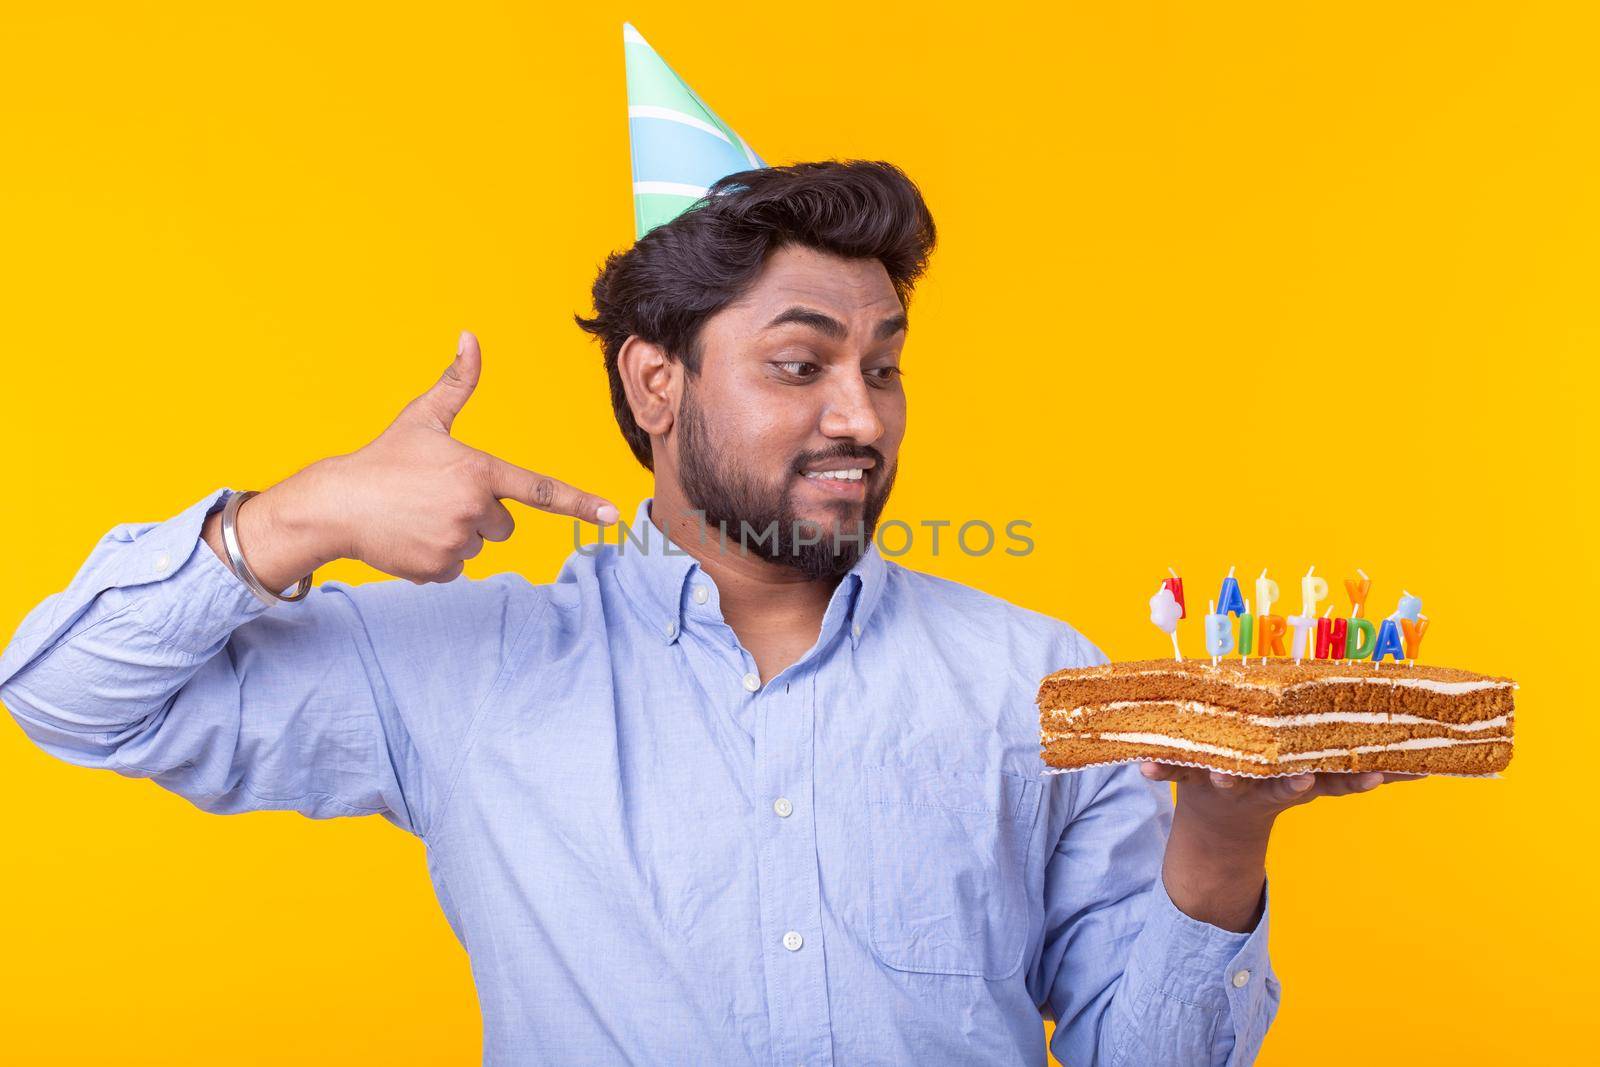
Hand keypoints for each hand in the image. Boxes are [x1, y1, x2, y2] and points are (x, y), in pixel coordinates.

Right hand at [213, 331, 619, 587]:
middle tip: (436, 497)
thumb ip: (456, 382)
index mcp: (479, 471)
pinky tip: (411, 536)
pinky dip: (438, 555)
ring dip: (458, 533)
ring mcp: (457, 541)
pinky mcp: (440, 568)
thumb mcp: (422, 417)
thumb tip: (470, 336)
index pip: (540, 489)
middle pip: (506, 521)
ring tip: (419, 516)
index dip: (580, 503)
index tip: (613, 516)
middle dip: (480, 512)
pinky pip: (457, 565)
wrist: (335, 506)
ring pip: (480, 543)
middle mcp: (474, 509)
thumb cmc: (382, 459)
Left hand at [1139, 763, 1425, 832]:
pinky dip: (1159, 769)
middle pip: (1284, 782)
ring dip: (1221, 774)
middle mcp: (1268, 784)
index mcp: (1302, 782)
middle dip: (1291, 781)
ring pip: (1229, 776)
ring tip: (1217, 774)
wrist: (1218, 830)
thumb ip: (1360, 774)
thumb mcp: (1319, 784)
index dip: (1357, 778)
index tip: (1376, 774)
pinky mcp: (1192, 775)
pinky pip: (1175, 769)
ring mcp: (1229, 780)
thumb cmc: (1274, 783)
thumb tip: (1429, 763)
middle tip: (1301, 780)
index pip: (1337, 781)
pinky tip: (1143, 769)